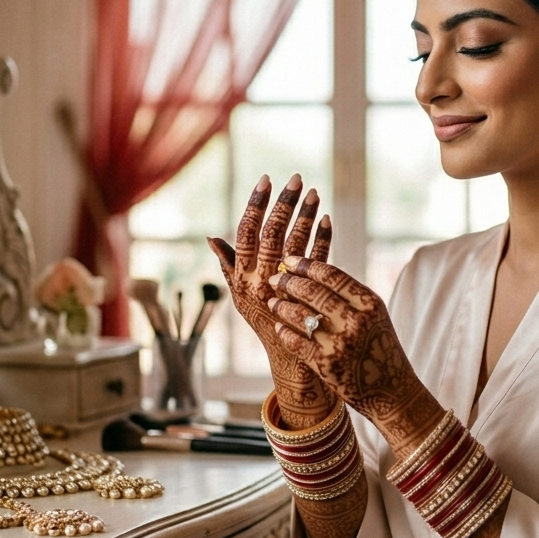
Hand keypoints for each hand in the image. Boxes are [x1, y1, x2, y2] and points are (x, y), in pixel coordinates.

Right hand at [208, 176, 334, 427]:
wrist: (291, 359)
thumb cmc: (264, 320)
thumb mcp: (241, 296)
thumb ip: (229, 266)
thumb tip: (210, 238)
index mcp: (243, 278)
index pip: (245, 233)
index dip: (255, 205)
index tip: (265, 179)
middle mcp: (262, 282)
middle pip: (272, 234)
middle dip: (284, 204)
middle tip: (296, 179)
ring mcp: (288, 290)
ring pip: (297, 245)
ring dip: (306, 217)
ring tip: (314, 193)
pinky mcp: (312, 297)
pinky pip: (320, 263)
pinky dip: (324, 239)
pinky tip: (328, 219)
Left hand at [266, 256, 442, 456]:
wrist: (392, 391)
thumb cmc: (380, 348)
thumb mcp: (374, 315)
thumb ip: (349, 295)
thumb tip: (310, 272)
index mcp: (370, 304)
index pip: (332, 276)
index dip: (307, 265)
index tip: (289, 260)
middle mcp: (356, 321)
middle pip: (313, 293)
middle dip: (289, 283)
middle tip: (274, 278)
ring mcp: (340, 344)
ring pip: (301, 316)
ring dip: (282, 306)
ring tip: (272, 301)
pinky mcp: (326, 365)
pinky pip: (297, 342)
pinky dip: (285, 332)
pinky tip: (279, 327)